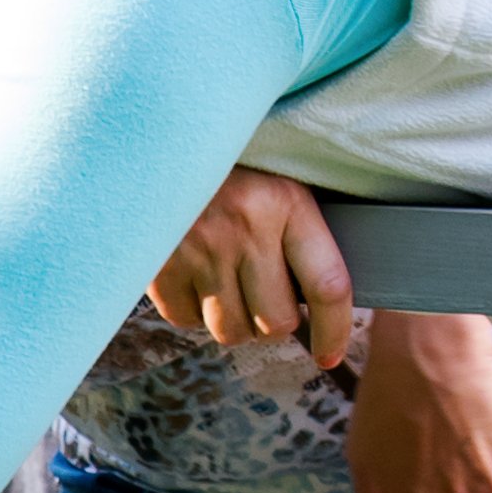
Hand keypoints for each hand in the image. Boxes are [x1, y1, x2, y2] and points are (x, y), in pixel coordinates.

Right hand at [160, 163, 363, 368]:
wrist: (157, 137)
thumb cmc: (231, 164)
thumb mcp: (275, 182)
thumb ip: (298, 233)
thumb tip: (316, 305)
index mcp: (286, 203)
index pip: (327, 286)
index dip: (334, 332)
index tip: (329, 355)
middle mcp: (244, 229)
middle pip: (276, 322)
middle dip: (274, 322)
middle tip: (267, 298)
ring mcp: (198, 249)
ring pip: (231, 331)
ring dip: (235, 322)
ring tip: (230, 286)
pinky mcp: (158, 264)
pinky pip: (185, 320)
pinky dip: (193, 311)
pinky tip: (195, 278)